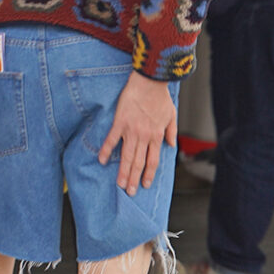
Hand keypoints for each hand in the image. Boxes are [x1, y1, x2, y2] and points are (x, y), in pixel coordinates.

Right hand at [98, 72, 177, 195]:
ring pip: (127, 156)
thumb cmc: (160, 97)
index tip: (143, 185)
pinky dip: (107, 150)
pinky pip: (112, 139)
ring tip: (119, 183)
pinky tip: (102, 160)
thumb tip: (171, 145)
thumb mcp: (172, 115)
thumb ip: (171, 132)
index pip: (152, 161)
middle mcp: (144, 137)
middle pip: (138, 163)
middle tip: (128, 192)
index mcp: (156, 136)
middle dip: (133, 179)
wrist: (149, 82)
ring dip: (122, 171)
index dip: (148, 175)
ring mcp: (131, 130)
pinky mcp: (120, 122)